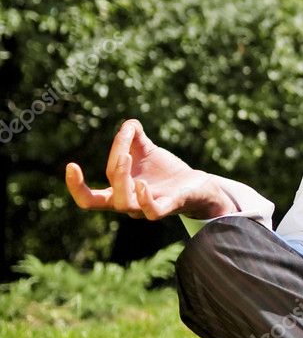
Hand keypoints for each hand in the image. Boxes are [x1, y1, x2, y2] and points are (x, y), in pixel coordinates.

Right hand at [66, 119, 236, 220]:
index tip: (71, 165)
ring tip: (127, 157)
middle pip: (105, 200)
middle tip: (122, 153)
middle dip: (110, 173)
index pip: (89, 199)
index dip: (76, 187)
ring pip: (125, 204)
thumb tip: (126, 126)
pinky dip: (144, 199)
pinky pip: (152, 211)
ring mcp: (148, 208)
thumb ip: (132, 135)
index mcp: (118, 192)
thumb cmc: (165, 170)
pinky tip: (142, 183)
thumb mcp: (146, 149)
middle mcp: (129, 204)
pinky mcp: (170, 206)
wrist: (196, 184)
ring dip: (121, 179)